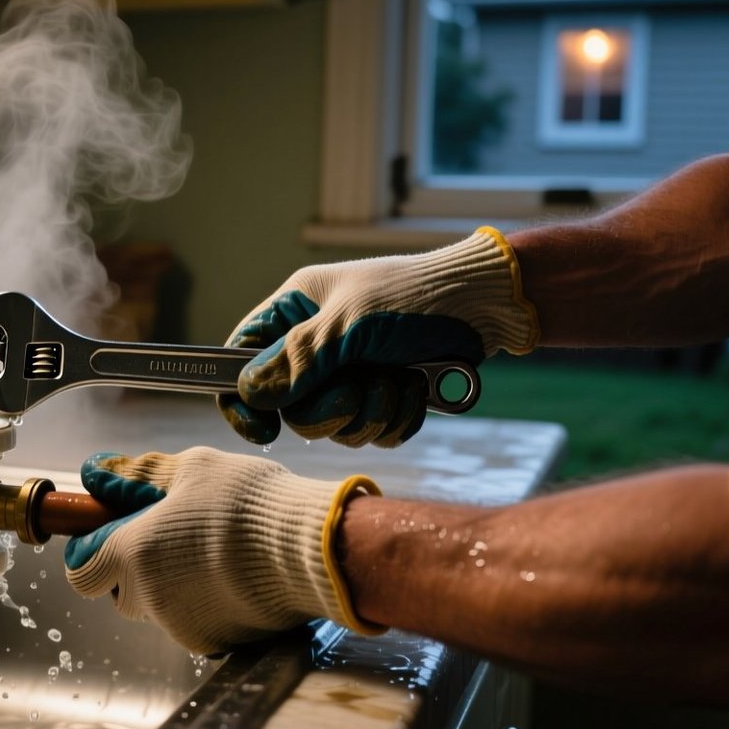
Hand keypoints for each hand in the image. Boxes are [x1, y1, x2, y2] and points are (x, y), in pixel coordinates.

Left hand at [63, 447, 384, 654]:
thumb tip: (97, 474)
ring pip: (158, 609)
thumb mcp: (192, 468)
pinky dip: (205, 603)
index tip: (111, 532)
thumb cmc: (248, 502)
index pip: (81, 570)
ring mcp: (182, 626)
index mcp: (133, 553)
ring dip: (171, 586)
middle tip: (171, 537)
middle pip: (119, 592)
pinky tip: (235, 576)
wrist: (310, 552)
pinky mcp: (215, 644)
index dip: (91, 551)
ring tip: (213, 553)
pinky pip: (195, 623)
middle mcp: (149, 597)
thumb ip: (137, 475)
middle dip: (134, 570)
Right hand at [219, 226, 537, 446]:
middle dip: (331, 408)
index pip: (242, 358)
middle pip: (292, 408)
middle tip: (358, 387)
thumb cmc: (415, 295)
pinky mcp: (385, 395)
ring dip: (372, 411)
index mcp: (295, 311)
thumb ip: (299, 359)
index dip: (243, 397)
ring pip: (335, 427)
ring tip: (399, 379)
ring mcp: (351, 372)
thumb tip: (250, 391)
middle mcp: (317, 345)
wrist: (485, 306)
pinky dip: (397, 418)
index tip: (263, 427)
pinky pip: (374, 433)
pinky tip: (417, 389)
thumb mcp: (351, 323)